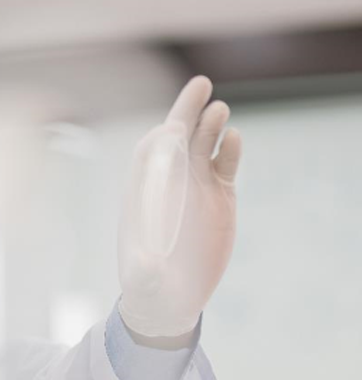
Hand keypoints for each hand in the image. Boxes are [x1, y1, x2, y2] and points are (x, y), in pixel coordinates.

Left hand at [118, 76, 242, 337]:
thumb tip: (149, 259)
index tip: (171, 127)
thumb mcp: (145, 279)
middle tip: (200, 83)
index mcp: (146, 192)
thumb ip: (146, 267)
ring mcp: (196, 185)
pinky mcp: (220, 196)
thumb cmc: (148, 285)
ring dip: (210, 126)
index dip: (160, 137)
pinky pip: (225, 164)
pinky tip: (235, 138)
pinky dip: (231, 150)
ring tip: (219, 110)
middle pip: (179, 137)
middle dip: (186, 111)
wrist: (169, 296)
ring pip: (204, 145)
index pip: (150, 153)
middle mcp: (171, 183)